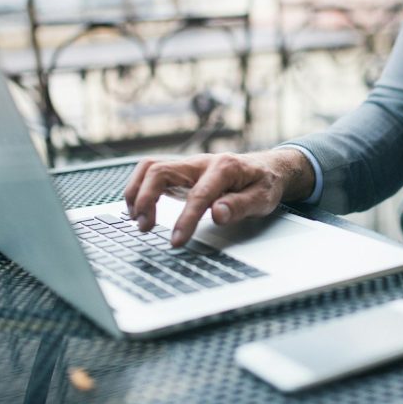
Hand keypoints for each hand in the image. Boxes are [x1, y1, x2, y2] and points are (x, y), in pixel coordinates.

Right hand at [122, 149, 313, 246]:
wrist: (266, 167)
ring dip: (136, 192)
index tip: (176, 241)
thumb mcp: (263, 198)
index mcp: (224, 167)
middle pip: (160, 170)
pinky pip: (152, 173)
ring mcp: (188, 165)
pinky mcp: (180, 173)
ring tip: (136, 219)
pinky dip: (139, 189)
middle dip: (146, 199)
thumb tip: (217, 214)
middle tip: (144, 227)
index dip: (185, 219)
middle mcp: (200, 162)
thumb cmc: (263, 183)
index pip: (198, 194)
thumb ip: (241, 206)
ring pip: (150, 167)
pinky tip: (139, 210)